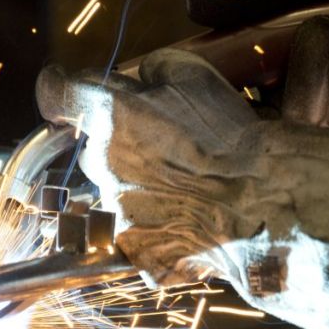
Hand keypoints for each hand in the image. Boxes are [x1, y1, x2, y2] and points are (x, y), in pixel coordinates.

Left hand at [36, 39, 328, 328]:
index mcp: (109, 114)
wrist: (272, 204)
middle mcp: (101, 165)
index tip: (68, 92)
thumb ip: (153, 72)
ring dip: (146, 194)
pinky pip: (143, 241)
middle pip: (96, 152)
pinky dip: (165, 235)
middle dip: (125, 151)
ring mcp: (119, 216)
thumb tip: (140, 79)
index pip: (57, 91)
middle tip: (174, 152)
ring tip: (196, 193)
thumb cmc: (239, 135)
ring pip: (118, 198)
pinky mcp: (142, 256)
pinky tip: (200, 226)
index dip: (62, 89)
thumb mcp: (196, 75)